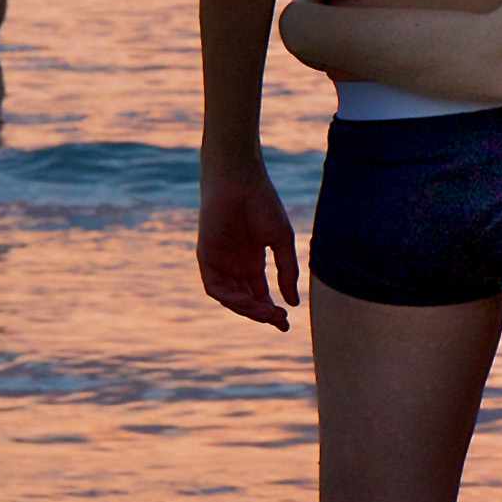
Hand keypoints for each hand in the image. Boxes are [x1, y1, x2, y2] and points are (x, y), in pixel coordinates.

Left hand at [197, 158, 300, 328]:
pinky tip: (251, 302)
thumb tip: (294, 303)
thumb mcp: (281, 240)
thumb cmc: (262, 202)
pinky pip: (217, 289)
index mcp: (252, 261)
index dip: (272, 311)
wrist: (239, 180)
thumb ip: (287, 271)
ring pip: (232, 299)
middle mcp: (234, 266)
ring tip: (269, 313)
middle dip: (262, 314)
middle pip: (247, 301)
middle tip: (280, 321)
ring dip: (250, 310)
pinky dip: (233, 299)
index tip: (287, 322)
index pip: (260, 295)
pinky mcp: (207, 258)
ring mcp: (220, 263)